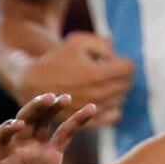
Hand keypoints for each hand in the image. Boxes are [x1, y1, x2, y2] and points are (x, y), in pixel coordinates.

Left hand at [0, 93, 98, 163]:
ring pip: (45, 122)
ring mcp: (35, 150)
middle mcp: (17, 147)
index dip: (7, 129)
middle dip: (35, 109)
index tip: (17, 126)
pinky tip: (91, 108)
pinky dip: (77, 121)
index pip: (2, 135)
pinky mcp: (52, 157)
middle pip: (25, 120)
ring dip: (54, 108)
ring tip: (66, 98)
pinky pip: (66, 135)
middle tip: (48, 98)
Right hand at [19, 32, 135, 125]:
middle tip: (108, 70)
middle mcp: (99, 95)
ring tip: (102, 83)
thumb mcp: (78, 41)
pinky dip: (113, 106)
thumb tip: (117, 57)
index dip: (123, 61)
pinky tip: (104, 99)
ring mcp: (95, 110)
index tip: (111, 60)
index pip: (128, 68)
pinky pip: (114, 116)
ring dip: (117, 90)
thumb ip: (103, 44)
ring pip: (122, 99)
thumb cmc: (58, 59)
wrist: (36, 84)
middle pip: (127, 84)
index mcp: (98, 74)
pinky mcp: (90, 122)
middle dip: (121, 74)